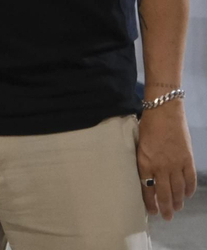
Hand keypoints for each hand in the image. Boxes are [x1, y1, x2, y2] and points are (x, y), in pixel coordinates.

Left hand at [138, 100, 196, 220]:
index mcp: (144, 163)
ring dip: (178, 200)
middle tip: (167, 217)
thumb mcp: (138, 145)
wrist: (164, 111)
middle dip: (166, 207)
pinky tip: (187, 195)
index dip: (150, 202)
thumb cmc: (147, 126)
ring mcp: (175, 163)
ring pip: (178, 189)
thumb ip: (143, 161)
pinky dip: (190, 188)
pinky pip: (190, 178)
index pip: (147, 188)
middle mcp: (160, 166)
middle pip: (164, 192)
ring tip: (177, 208)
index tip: (152, 212)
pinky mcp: (187, 159)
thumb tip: (145, 177)